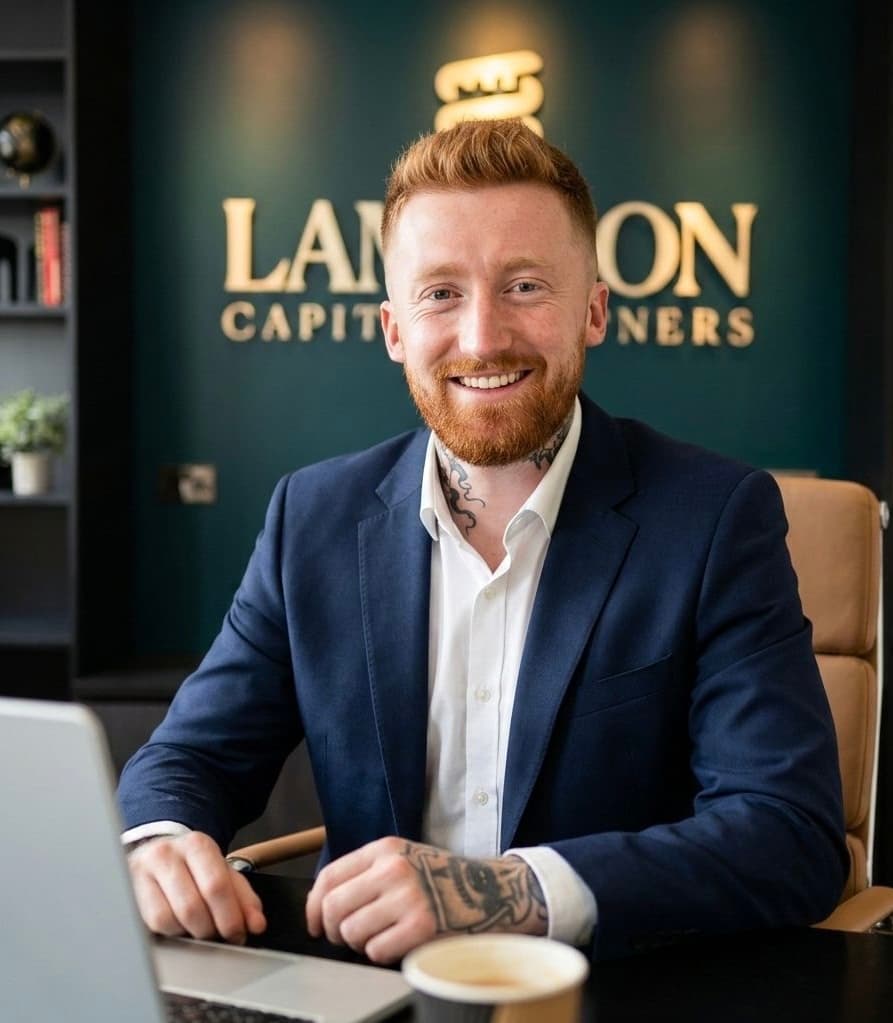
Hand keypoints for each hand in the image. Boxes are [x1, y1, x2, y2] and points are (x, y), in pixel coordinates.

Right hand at [127, 832, 266, 943]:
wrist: (157, 853)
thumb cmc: (194, 867)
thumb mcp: (223, 873)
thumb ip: (244, 898)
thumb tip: (256, 924)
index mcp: (197, 844)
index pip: (216, 885)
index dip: (229, 917)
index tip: (238, 934)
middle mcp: (167, 854)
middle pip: (192, 906)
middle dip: (211, 930)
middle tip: (220, 936)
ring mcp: (143, 872)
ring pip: (170, 919)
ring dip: (190, 933)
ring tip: (200, 928)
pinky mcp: (129, 893)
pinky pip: (153, 925)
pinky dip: (172, 933)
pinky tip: (180, 925)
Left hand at [305, 837, 546, 963]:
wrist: (491, 891)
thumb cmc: (443, 880)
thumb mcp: (404, 859)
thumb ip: (367, 872)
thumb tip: (323, 904)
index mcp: (385, 849)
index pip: (329, 877)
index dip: (314, 906)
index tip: (316, 924)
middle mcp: (393, 869)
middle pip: (334, 908)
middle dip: (335, 930)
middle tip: (349, 937)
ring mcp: (408, 898)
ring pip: (352, 933)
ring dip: (361, 944)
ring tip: (382, 937)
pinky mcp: (422, 927)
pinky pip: (376, 952)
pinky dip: (382, 955)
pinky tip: (399, 944)